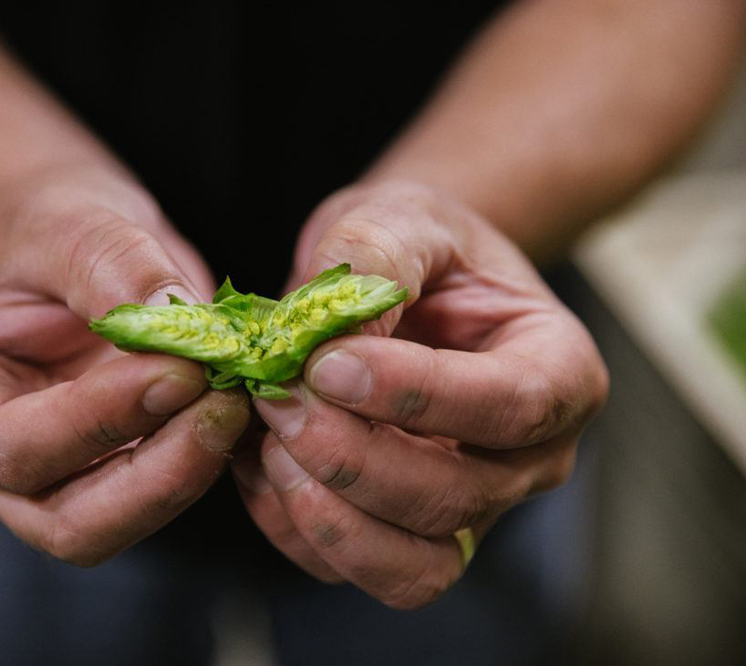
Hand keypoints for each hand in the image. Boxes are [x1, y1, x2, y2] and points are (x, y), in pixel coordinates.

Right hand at [0, 173, 249, 564]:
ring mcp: (52, 481)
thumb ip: (113, 269)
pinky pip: (162, 494)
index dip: (100, 420)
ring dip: (190, 470)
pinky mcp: (114, 475)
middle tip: (225, 400)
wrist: (62, 243)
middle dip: (157, 474)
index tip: (179, 369)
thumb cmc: (41, 229)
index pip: (15, 448)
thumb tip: (179, 328)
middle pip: (70, 522)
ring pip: (123, 524)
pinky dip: (207, 459)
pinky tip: (240, 404)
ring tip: (238, 393)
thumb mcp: (66, 223)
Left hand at [232, 181, 607, 607]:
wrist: (401, 283)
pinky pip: (353, 570)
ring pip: (411, 566)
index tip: (326, 365)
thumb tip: (331, 338)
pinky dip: (295, 528)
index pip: (509, 407)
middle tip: (278, 397)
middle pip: (454, 498)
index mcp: (558, 372)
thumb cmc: (419, 248)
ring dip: (326, 512)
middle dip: (353, 457)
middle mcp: (526, 460)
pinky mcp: (402, 538)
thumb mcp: (405, 218)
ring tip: (269, 437)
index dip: (415, 394)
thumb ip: (378, 258)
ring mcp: (466, 509)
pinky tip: (259, 461)